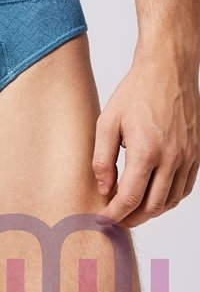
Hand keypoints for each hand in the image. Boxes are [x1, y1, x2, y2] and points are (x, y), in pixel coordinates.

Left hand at [93, 52, 199, 226]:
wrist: (168, 71)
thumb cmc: (135, 93)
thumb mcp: (107, 124)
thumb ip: (102, 160)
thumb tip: (104, 189)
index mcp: (147, 152)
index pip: (131, 198)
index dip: (115, 214)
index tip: (103, 220)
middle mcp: (172, 158)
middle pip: (153, 206)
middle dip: (132, 219)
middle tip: (115, 220)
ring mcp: (189, 157)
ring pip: (172, 200)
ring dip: (151, 211)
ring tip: (131, 211)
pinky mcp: (197, 153)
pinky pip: (185, 187)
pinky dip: (169, 198)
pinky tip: (153, 196)